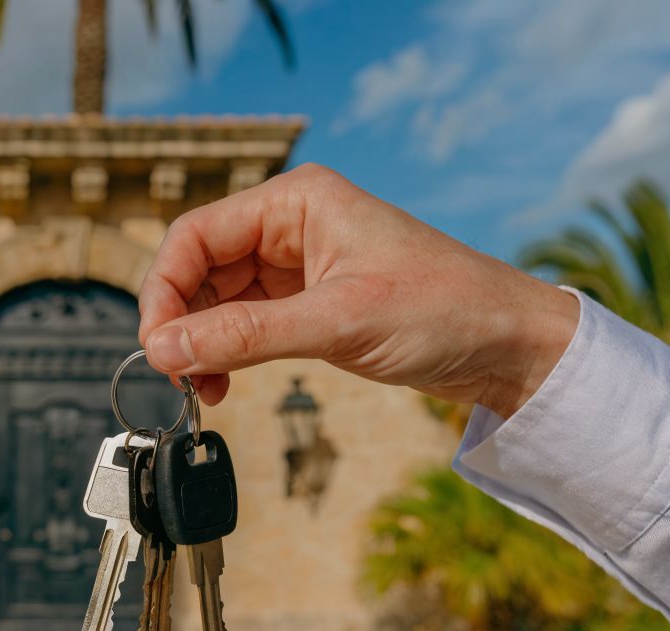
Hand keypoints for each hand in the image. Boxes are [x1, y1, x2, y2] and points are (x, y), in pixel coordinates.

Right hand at [137, 164, 579, 417]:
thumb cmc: (444, 311)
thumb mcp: (338, 323)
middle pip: (199, 267)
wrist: (512, 346)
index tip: (156, 347)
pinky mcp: (310, 303)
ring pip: (218, 300)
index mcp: (297, 202)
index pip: (195, 235)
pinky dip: (226, 353)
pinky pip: (245, 323)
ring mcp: (299, 266)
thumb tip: (161, 351)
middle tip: (175, 376)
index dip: (165, 290)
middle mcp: (291, 225)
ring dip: (200, 343)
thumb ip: (244, 336)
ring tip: (200, 388)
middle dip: (180, 322)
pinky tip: (224, 383)